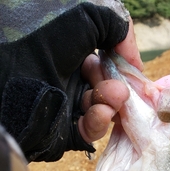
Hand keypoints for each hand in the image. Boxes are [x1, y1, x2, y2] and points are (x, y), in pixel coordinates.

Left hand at [0, 3, 141, 161]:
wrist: (11, 85)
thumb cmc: (44, 46)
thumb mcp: (85, 18)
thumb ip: (115, 25)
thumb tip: (133, 56)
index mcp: (72, 54)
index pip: (108, 64)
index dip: (123, 68)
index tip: (134, 72)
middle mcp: (70, 79)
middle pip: (109, 88)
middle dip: (117, 87)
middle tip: (120, 89)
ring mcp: (67, 106)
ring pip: (104, 110)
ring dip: (111, 104)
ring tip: (112, 98)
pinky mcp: (65, 131)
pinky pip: (90, 130)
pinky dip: (99, 122)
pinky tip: (100, 113)